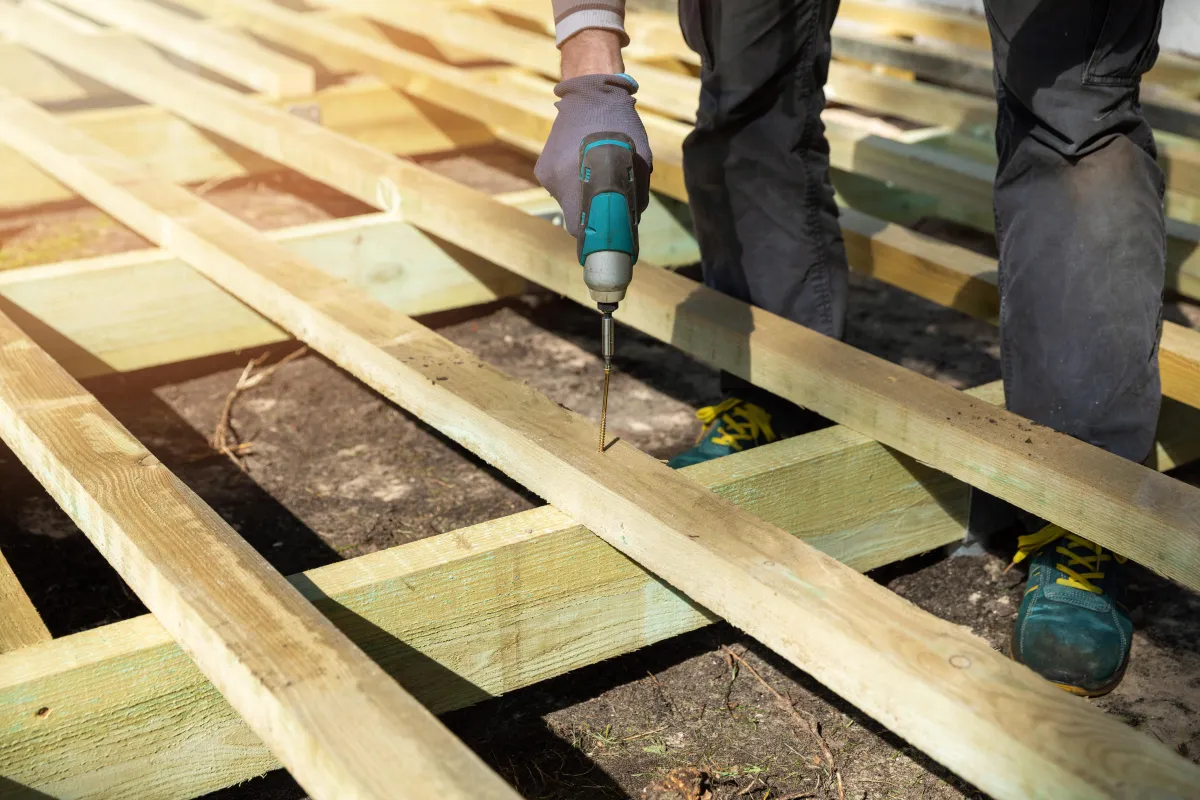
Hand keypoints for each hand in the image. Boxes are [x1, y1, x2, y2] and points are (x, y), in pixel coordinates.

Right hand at [535, 33, 652, 236]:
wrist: (589, 92)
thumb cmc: (621, 124)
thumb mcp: (640, 158)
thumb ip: (636, 193)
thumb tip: (631, 221)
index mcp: (578, 180)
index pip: (581, 228)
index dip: (597, 234)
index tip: (609, 235)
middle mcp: (556, 182)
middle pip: (575, 217)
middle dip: (592, 214)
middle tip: (609, 200)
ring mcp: (546, 176)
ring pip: (568, 202)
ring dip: (583, 195)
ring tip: (596, 172)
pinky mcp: (542, 170)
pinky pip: (561, 188)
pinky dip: (573, 183)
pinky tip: (582, 163)